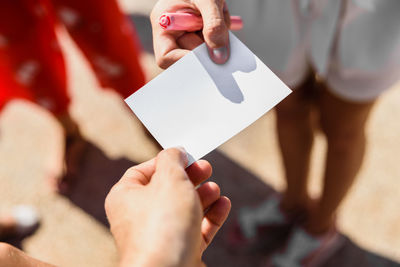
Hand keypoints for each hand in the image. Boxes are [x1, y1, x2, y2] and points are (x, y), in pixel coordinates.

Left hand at [105, 148, 230, 266]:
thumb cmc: (162, 225)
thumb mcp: (169, 179)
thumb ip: (172, 159)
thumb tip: (175, 151)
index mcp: (126, 197)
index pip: (144, 171)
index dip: (167, 161)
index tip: (187, 155)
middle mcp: (140, 217)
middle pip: (168, 189)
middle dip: (190, 177)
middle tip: (206, 168)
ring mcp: (161, 235)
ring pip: (184, 209)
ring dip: (203, 195)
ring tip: (215, 188)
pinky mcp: (180, 250)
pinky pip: (197, 228)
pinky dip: (211, 216)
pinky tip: (223, 204)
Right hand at [150, 0, 230, 67]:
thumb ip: (213, 24)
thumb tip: (219, 55)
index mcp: (163, 24)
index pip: (166, 57)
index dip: (185, 61)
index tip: (206, 57)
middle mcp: (173, 33)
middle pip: (190, 57)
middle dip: (208, 45)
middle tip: (219, 25)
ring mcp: (189, 34)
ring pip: (206, 51)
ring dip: (219, 36)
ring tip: (219, 12)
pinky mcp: (202, 33)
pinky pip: (215, 43)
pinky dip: (223, 33)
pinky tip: (221, 15)